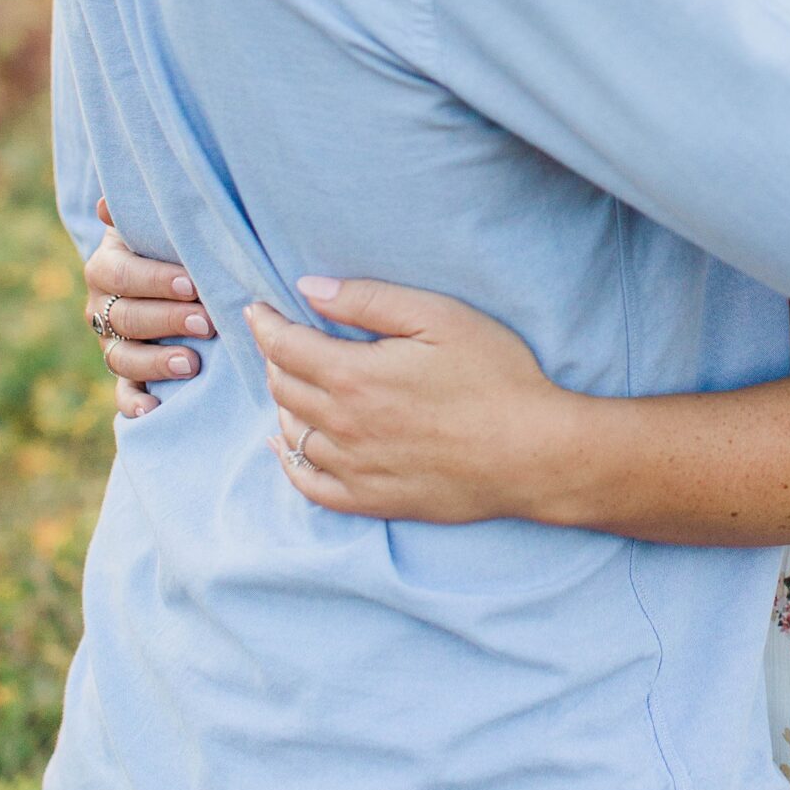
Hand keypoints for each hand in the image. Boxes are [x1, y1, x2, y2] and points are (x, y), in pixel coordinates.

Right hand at [83, 199, 212, 418]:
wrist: (165, 271)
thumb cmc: (166, 243)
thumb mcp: (153, 225)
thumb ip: (140, 215)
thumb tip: (107, 204)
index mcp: (106, 267)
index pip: (123, 275)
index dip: (156, 281)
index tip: (193, 283)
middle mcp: (102, 307)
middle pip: (126, 318)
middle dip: (168, 320)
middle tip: (207, 321)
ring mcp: (111, 343)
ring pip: (123, 357)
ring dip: (156, 362)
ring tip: (191, 363)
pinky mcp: (125, 375)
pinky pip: (122, 394)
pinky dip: (134, 404)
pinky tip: (153, 411)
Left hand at [247, 278, 576, 520]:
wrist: (532, 453)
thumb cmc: (494, 376)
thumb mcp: (438, 317)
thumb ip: (369, 300)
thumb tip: (308, 289)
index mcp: (354, 375)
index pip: (285, 346)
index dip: (264, 324)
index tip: (256, 310)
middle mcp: (343, 425)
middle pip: (284, 387)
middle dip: (273, 357)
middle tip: (277, 338)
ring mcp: (355, 467)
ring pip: (292, 432)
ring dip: (281, 402)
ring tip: (286, 380)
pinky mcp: (372, 499)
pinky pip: (310, 485)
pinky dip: (288, 462)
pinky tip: (283, 447)